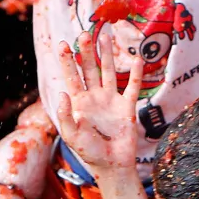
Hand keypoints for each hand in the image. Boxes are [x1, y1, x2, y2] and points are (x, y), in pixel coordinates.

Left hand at [57, 31, 142, 172]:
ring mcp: (111, 100)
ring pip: (109, 71)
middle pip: (90, 68)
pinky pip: (132, 86)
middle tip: (84, 33)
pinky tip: (137, 59)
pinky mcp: (127, 106)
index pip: (72, 76)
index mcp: (79, 102)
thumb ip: (65, 116)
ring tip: (105, 36)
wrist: (112, 165)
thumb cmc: (89, 152)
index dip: (67, 61)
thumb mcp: (72, 136)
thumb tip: (62, 93)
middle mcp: (95, 96)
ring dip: (106, 55)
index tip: (62, 44)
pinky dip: (135, 73)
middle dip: (86, 51)